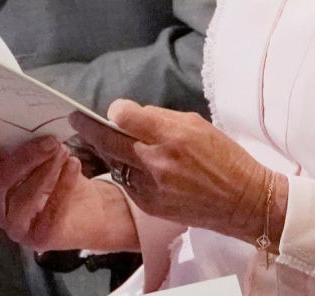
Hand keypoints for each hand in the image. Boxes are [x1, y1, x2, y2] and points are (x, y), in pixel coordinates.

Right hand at [0, 123, 138, 252]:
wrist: (90, 209)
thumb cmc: (63, 176)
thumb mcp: (48, 155)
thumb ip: (35, 139)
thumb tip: (33, 115)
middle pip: (0, 181)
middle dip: (25, 157)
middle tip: (51, 141)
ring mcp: (16, 225)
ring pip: (22, 197)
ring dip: (45, 170)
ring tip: (64, 151)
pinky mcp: (39, 237)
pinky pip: (49, 211)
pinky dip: (63, 185)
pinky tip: (74, 165)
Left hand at [71, 100, 285, 248]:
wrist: (239, 199)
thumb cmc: (224, 156)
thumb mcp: (198, 125)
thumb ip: (164, 120)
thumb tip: (136, 115)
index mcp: (172, 135)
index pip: (128, 117)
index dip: (117, 110)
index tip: (114, 109)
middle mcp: (156, 160)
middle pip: (111, 141)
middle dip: (90, 128)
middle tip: (75, 119)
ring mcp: (149, 186)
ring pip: (116, 163)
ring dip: (107, 151)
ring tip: (100, 140)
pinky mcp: (148, 204)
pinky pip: (127, 182)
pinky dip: (126, 170)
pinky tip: (130, 164)